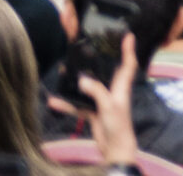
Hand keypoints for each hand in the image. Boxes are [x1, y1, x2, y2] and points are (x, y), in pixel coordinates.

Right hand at [74, 33, 141, 168]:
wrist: (114, 148)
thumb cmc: (118, 125)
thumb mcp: (109, 106)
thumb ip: (97, 91)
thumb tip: (82, 80)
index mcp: (122, 87)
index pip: (128, 65)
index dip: (129, 50)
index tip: (128, 36)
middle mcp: (112, 91)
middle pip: (104, 72)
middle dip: (95, 62)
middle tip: (84, 50)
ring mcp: (102, 101)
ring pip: (88, 88)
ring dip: (76, 83)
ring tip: (62, 72)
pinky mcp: (93, 112)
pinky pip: (78, 105)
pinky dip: (67, 104)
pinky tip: (53, 101)